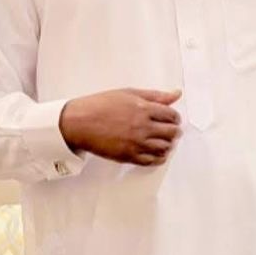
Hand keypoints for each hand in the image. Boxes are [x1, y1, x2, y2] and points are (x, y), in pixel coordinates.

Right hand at [58, 88, 182, 164]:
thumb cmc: (101, 105)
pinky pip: (152, 161)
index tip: (172, 119)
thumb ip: (155, 95)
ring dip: (167, 144)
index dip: (175, 118)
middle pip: (171, 133)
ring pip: (164, 148)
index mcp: (144, 109)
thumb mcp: (129, 93)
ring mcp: (136, 143)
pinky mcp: (128, 156)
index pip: (172, 116)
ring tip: (163, 141)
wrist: (79, 122)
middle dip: (174, 131)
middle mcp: (142, 127)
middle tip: (170, 131)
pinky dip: (158, 157)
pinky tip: (156, 153)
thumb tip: (176, 94)